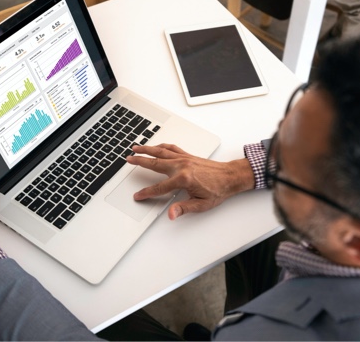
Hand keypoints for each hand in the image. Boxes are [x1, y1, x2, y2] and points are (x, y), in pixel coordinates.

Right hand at [126, 144, 254, 219]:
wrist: (230, 176)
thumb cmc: (218, 190)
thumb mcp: (201, 204)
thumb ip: (183, 208)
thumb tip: (171, 214)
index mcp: (183, 179)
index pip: (159, 188)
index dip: (147, 193)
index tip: (138, 195)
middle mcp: (181, 166)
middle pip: (154, 163)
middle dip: (140, 161)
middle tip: (128, 159)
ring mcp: (184, 158)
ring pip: (161, 152)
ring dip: (147, 149)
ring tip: (136, 147)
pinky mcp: (187, 155)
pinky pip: (171, 148)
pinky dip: (162, 146)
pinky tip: (156, 146)